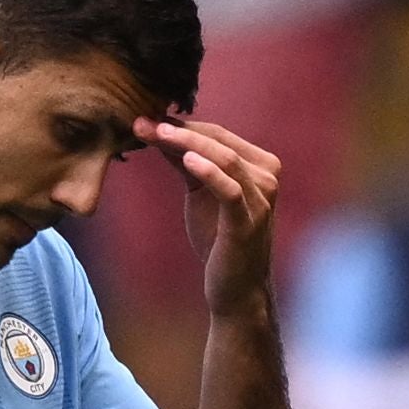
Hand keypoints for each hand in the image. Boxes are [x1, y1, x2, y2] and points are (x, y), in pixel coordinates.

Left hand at [140, 115, 281, 322]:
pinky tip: (186, 160)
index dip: (182, 125)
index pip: (218, 135)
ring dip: (187, 144)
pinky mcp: (248, 220)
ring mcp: (261, 198)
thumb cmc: (220, 241)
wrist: (236, 290)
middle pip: (220, 142)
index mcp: (258, 165)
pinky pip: (229, 189)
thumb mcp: (199, 194)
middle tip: (142, 122)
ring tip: (156, 133)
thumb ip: (185, 163)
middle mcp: (266, 176)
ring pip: (225, 158)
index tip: (146, 118)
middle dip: (179, 130)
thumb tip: (157, 131)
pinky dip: (209, 172)